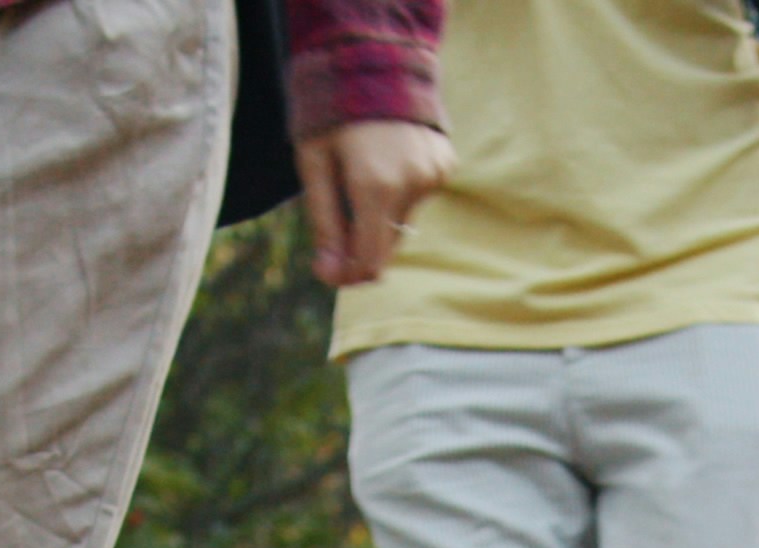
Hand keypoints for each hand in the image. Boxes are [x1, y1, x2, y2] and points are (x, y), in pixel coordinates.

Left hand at [296, 121, 453, 287]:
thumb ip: (323, 221)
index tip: (326, 272)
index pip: (369, 260)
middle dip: (358, 247)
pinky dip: (398, 193)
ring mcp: (433, 175)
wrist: (377, 60)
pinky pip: (417, 198)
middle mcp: (411, 185)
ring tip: (360, 176)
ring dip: (378, 216)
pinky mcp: (444, 165)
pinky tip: (386, 162)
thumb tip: (330, 273)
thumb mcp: (313, 164)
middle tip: (333, 232)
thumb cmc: (332, 112)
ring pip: (401, 222)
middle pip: (386, 246)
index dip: (347, 276)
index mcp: (375, 187)